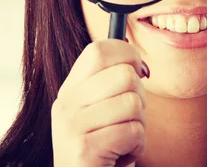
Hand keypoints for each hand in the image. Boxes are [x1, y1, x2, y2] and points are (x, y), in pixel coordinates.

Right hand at [52, 39, 149, 166]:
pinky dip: (137, 146)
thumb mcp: (101, 111)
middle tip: (130, 118)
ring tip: (124, 141)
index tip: (139, 70)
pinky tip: (121, 157)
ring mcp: (71, 126)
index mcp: (70, 90)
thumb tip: (136, 58)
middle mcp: (65, 104)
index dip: (127, 54)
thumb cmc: (104, 150)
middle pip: (124, 74)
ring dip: (140, 126)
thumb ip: (110, 83)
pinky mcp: (84, 149)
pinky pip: (132, 131)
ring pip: (132, 103)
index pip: (98, 50)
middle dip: (140, 97)